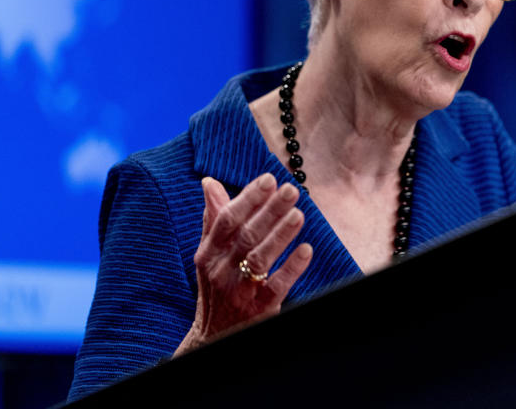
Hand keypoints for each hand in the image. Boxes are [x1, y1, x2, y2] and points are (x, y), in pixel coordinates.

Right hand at [174, 174, 312, 355]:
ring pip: (260, 258)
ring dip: (280, 235)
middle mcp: (220, 270)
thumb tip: (209, 183)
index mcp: (208, 253)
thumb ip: (213, 218)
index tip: (269, 179)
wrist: (213, 335)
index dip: (248, 198)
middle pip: (246, 235)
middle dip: (270, 210)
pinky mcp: (259, 308)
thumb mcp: (209, 254)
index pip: (227, 220)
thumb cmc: (216, 285)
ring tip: (299, 215)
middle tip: (291, 190)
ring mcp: (239, 290)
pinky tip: (306, 250)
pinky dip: (292, 267)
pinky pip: (276, 285)